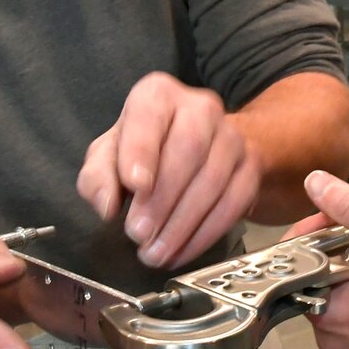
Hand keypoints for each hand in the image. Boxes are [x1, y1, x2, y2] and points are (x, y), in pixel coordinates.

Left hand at [79, 72, 259, 268]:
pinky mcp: (251, 166)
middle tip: (139, 234)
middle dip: (162, 198)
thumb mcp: (108, 157)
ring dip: (182, 224)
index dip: (143, 149)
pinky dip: (206, 233)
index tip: (135, 186)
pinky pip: (234, 202)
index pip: (150, 113)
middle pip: (188, 148)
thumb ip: (97, 177)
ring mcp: (232, 137)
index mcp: (158, 95)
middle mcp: (201, 107)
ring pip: (214, 179)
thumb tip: (107, 205)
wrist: (199, 150)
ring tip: (155, 253)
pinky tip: (181, 253)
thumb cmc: (142, 152)